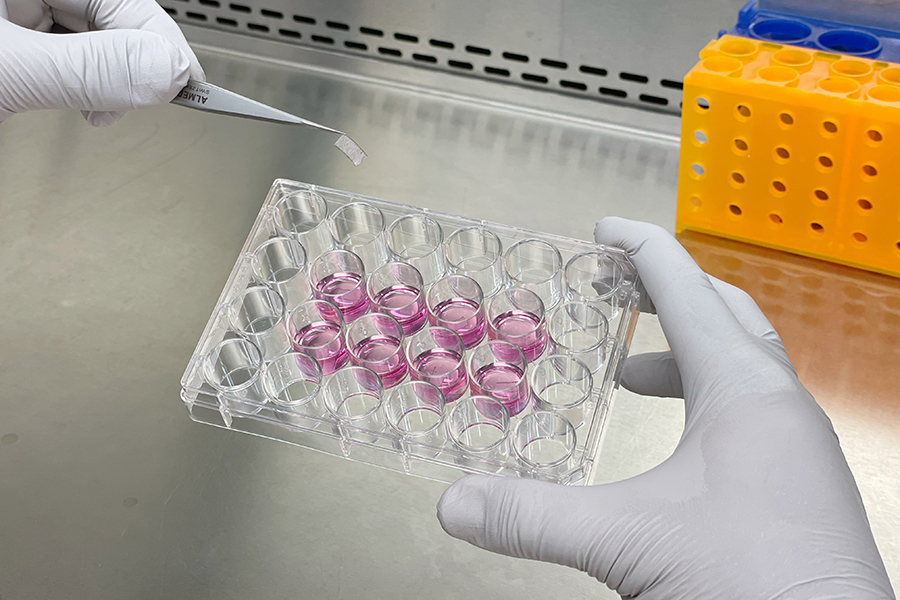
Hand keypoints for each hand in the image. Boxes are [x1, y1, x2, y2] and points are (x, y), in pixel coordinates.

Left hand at [0, 0, 203, 125]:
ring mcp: (11, 17)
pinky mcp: (11, 50)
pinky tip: (81, 103)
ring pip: (85, 39)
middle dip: (131, 63)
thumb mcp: (10, 72)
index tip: (185, 84)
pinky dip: (80, 85)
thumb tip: (167, 70)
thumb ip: (90, 69)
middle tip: (149, 100)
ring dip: (106, 79)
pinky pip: (60, 56)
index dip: (159, 40)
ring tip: (104, 110)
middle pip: (106, 18)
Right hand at [437, 218, 894, 598]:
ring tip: (631, 372)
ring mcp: (796, 441)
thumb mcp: (626, 540)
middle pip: (722, 311)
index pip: (685, 288)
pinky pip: (749, 410)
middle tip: (613, 286)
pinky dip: (703, 401)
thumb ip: (532, 518)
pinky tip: (675, 444)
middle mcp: (778, 402)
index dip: (640, 248)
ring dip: (683, 352)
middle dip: (665, 289)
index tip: (604, 228)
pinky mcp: (798, 479)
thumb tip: (454, 504)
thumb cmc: (751, 582)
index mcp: (743, 388)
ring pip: (740, 364)